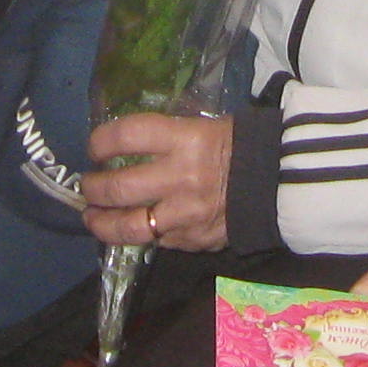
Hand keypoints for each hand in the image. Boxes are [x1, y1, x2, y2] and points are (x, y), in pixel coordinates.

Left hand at [81, 112, 233, 252]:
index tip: (94, 147)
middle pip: (118, 187)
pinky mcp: (193, 240)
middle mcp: (181, 177)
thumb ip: (165, 136)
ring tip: (92, 217)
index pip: (126, 136)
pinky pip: (156, 241)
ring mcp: (186, 214)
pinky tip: (131, 229)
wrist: (279, 180)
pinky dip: (141, 236)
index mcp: (184, 139)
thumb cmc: (237, 144)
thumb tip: (126, 144)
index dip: (100, 142)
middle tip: (88, 186)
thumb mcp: (201, 126)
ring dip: (102, 223)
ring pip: (129, 227)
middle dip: (94, 188)